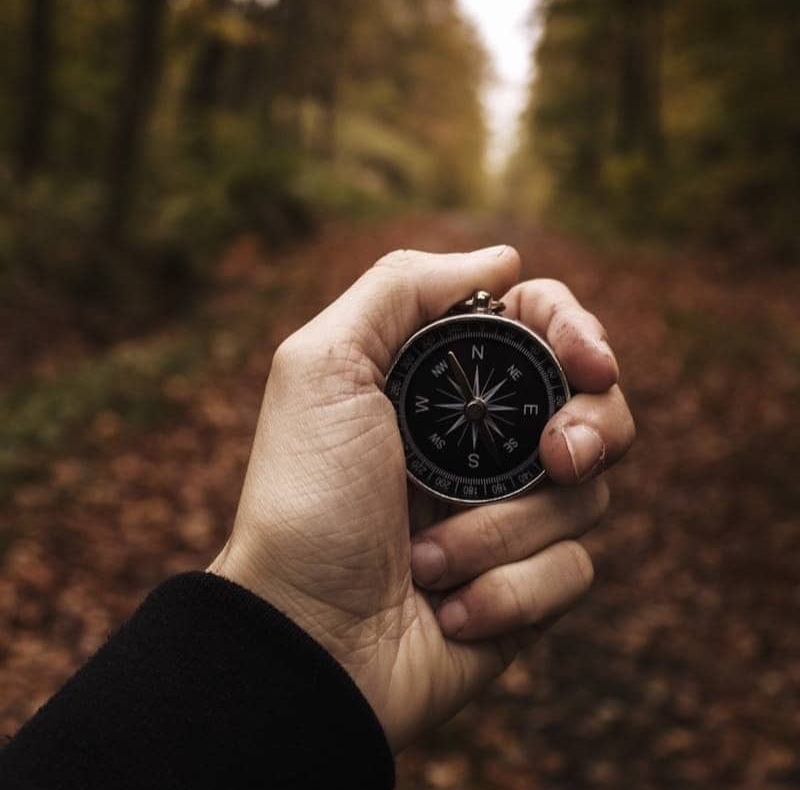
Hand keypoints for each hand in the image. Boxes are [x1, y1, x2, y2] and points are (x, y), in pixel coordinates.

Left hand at [209, 246, 634, 750]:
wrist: (301, 636)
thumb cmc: (304, 498)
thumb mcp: (324, 366)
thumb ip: (402, 288)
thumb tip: (505, 259)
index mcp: (444, 382)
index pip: (543, 328)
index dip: (579, 333)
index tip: (590, 364)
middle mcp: (484, 439)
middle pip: (594, 406)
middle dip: (589, 428)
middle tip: (553, 456)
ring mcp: (508, 512)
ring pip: (588, 493)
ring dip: (502, 531)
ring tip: (427, 558)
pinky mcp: (526, 584)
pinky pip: (573, 571)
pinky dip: (509, 591)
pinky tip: (447, 609)